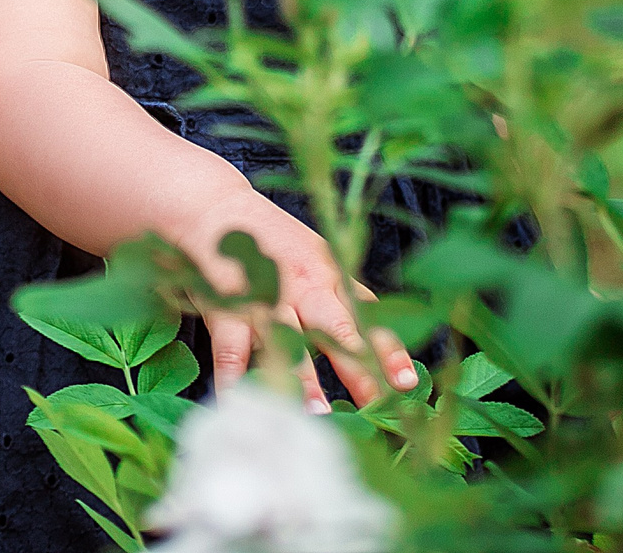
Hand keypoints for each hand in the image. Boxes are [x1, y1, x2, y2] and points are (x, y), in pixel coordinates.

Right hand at [182, 187, 417, 412]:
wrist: (214, 208)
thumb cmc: (271, 241)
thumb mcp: (318, 257)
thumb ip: (343, 295)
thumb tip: (376, 336)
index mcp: (329, 276)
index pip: (367, 316)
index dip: (388, 349)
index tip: (408, 381)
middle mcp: (303, 287)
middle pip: (336, 330)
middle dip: (359, 369)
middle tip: (378, 404)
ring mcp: (264, 297)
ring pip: (287, 339)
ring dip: (302, 377)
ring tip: (318, 413)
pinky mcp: (227, 305)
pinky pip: (231, 348)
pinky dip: (234, 377)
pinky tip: (241, 404)